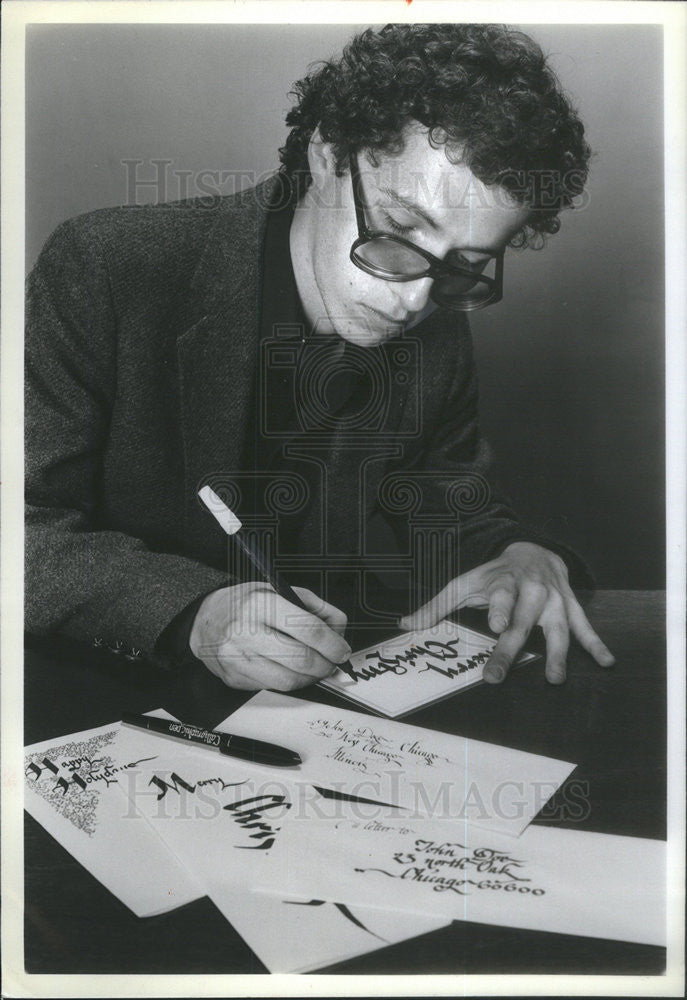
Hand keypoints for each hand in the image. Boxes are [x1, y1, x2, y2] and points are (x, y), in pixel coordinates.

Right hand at [189, 582, 350, 690]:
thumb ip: (314, 606)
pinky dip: (289, 683)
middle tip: (331, 662)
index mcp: (261, 603)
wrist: (204, 621)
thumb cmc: (245, 605)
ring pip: (289, 681)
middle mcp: (246, 630)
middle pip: (301, 659)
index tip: (341, 650)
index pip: (308, 628)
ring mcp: (238, 657)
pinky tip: (291, 671)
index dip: (333, 644)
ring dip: (310, 678)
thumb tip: (338, 629)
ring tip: (314, 669)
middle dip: (325, 665)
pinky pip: (272, 688)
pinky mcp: (234, 678)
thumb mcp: (279, 591)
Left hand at [398, 541, 614, 684]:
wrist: (533, 551)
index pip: (502, 598)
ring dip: (559, 653)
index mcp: (504, 584)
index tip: (498, 626)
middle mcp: (531, 591)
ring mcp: (554, 600)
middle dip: (512, 649)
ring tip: (555, 679)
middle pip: (524, 622)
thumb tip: (404, 625)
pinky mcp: (571, 607)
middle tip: (498, 676)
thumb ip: (435, 606)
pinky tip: (606, 662)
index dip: (500, 611)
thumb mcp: (462, 584)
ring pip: (558, 628)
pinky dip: (597, 644)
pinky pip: (585, 627)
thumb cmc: (492, 575)